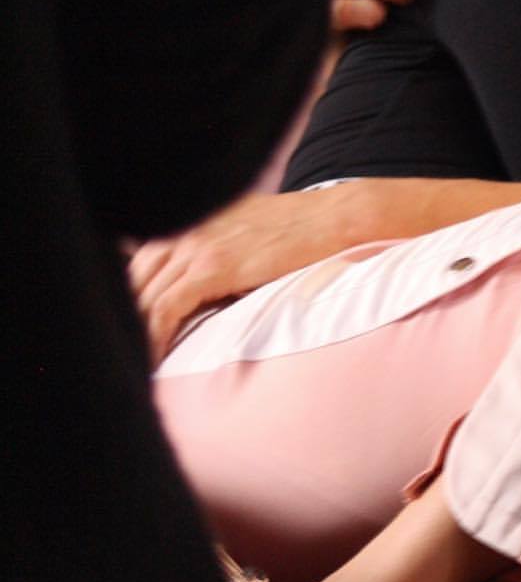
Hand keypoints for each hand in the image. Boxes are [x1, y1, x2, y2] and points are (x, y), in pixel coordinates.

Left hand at [128, 188, 346, 363]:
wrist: (336, 217)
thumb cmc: (301, 231)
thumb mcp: (246, 232)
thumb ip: (218, 251)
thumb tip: (206, 287)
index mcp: (192, 220)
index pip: (139, 262)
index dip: (129, 298)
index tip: (130, 330)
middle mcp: (185, 228)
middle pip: (131, 278)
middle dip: (124, 316)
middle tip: (126, 354)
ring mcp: (196, 245)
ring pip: (141, 294)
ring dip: (133, 330)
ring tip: (134, 363)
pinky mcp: (212, 265)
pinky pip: (165, 307)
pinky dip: (152, 335)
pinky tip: (153, 357)